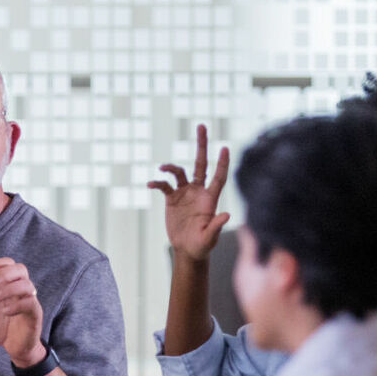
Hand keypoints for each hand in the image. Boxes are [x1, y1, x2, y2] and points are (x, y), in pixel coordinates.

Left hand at [0, 258, 45, 367]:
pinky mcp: (35, 316)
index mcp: (11, 285)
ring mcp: (30, 302)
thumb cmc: (1, 325)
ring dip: (9, 288)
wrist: (13, 348)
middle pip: (21, 269)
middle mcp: (22, 291)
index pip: (10, 264)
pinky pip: (30, 304)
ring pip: (27, 285)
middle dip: (4, 272)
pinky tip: (5, 311)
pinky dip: (17, 305)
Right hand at [147, 124, 229, 262]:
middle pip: (201, 163)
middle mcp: (198, 191)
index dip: (222, 163)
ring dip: (171, 168)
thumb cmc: (202, 246)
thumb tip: (226, 215)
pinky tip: (150, 184)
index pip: (218, 177)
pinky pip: (164, 186)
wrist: (187, 250)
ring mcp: (185, 193)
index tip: (224, 147)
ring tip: (162, 169)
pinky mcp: (172, 199)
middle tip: (202, 126)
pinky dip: (157, 182)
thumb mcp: (210, 238)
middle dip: (202, 145)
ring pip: (179, 172)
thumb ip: (216, 226)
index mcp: (210, 199)